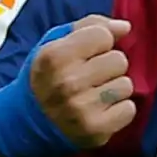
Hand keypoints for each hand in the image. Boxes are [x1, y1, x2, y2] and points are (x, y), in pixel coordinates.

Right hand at [27, 14, 135, 147]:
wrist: (28, 122)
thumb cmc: (48, 75)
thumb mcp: (56, 43)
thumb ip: (91, 26)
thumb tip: (125, 27)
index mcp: (55, 56)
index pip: (104, 35)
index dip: (99, 43)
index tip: (87, 54)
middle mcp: (67, 82)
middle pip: (119, 60)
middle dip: (108, 66)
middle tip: (91, 77)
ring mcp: (81, 108)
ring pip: (126, 85)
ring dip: (114, 89)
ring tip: (94, 94)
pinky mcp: (95, 130)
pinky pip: (129, 109)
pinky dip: (119, 110)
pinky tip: (101, 110)